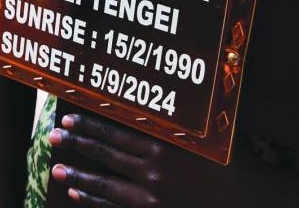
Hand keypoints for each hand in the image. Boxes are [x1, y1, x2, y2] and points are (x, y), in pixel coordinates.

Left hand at [46, 112, 296, 207]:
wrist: (245, 200)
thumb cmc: (222, 162)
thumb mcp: (194, 134)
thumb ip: (164, 121)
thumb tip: (136, 101)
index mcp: (162, 145)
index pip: (116, 131)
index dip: (89, 123)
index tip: (68, 116)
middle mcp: (153, 170)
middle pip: (106, 154)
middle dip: (77, 143)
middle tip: (53, 135)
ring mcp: (152, 195)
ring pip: (105, 182)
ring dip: (78, 174)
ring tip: (55, 167)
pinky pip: (115, 206)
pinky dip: (93, 198)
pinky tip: (76, 192)